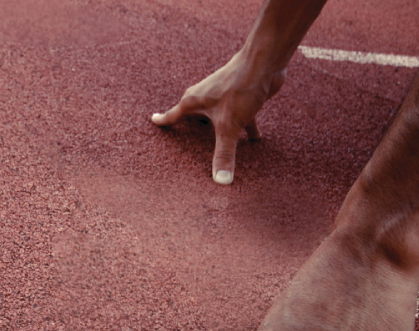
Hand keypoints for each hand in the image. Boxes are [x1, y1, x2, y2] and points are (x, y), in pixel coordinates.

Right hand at [151, 50, 284, 184]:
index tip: (153, 121)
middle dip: (191, 128)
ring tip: (216, 144)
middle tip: (185, 141)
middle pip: (193, 116)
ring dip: (217, 129)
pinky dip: (245, 128)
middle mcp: (206, 98)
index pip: (173, 115)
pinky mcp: (241, 97)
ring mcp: (224, 97)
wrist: (265, 61)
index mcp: (194, 102)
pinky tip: (255, 140)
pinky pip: (239, 117)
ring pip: (216, 117)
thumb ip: (224, 154)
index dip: (163, 121)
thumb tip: (221, 181)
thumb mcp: (229, 126)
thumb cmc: (240, 87)